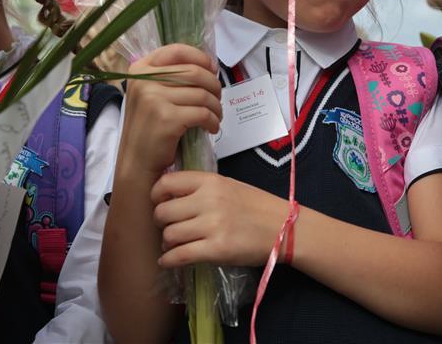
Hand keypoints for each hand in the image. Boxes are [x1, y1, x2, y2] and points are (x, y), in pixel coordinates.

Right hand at [118, 44, 221, 177]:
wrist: (137, 164)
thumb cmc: (148, 129)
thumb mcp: (151, 95)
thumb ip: (169, 78)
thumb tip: (208, 66)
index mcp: (139, 70)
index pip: (176, 51)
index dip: (200, 58)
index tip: (212, 69)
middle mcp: (144, 81)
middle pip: (194, 72)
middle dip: (214, 85)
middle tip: (218, 98)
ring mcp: (153, 99)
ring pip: (202, 94)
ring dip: (216, 106)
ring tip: (216, 116)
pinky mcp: (166, 118)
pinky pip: (203, 113)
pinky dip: (213, 121)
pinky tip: (211, 127)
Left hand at [151, 171, 289, 267]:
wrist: (285, 228)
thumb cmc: (257, 206)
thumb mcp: (229, 186)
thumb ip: (202, 189)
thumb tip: (171, 196)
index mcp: (211, 181)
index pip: (167, 182)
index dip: (156, 195)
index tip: (159, 203)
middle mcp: (209, 200)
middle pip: (163, 211)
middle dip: (160, 222)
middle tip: (167, 228)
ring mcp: (213, 225)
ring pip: (169, 234)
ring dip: (167, 243)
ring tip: (174, 245)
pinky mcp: (217, 249)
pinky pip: (180, 255)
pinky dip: (169, 260)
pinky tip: (168, 261)